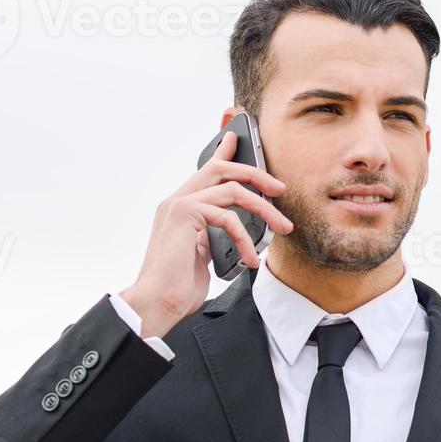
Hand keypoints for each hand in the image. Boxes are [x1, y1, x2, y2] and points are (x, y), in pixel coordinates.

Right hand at [119, 130, 293, 338]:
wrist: (157, 303)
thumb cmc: (177, 285)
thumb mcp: (201, 254)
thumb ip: (212, 235)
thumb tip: (234, 230)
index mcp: (181, 207)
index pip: (206, 171)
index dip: (223, 152)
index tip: (236, 138)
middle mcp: (177, 200)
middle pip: (221, 169)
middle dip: (256, 174)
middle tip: (280, 188)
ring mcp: (178, 205)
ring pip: (233, 189)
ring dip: (265, 209)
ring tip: (283, 227)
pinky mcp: (184, 215)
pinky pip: (228, 216)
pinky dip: (245, 239)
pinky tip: (251, 259)